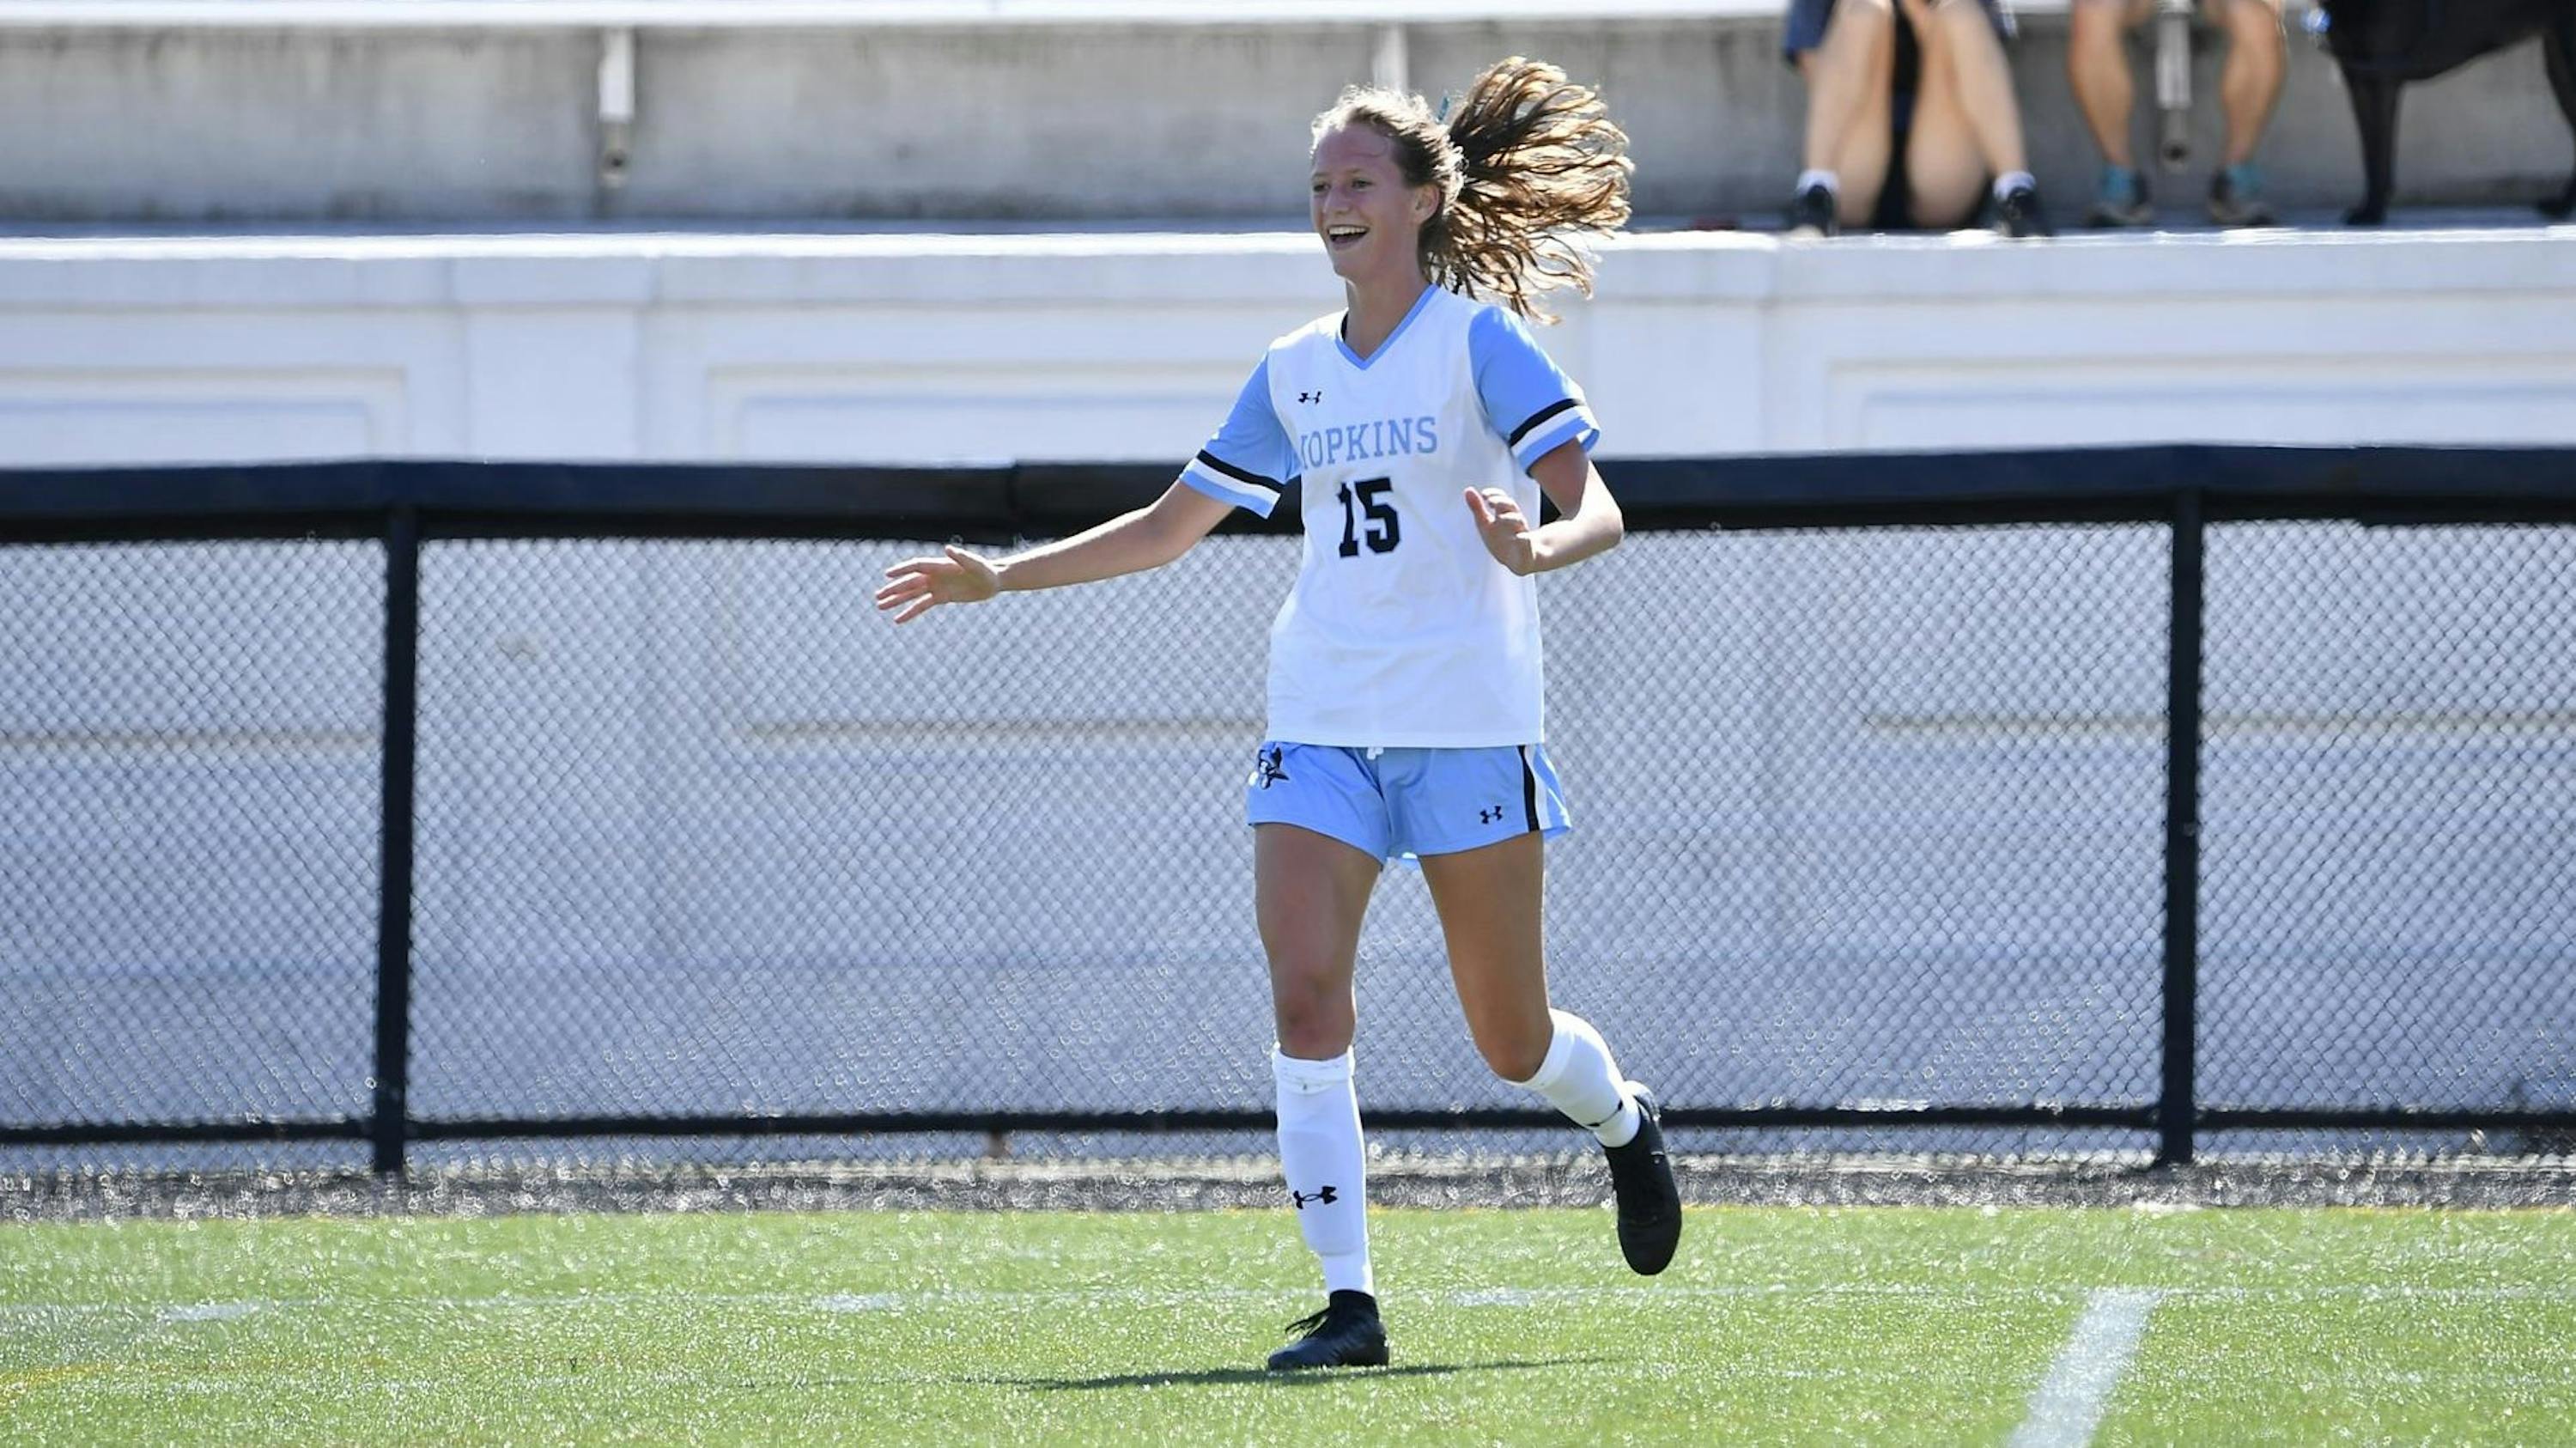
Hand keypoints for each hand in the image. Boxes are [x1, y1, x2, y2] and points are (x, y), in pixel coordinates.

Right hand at [874, 544, 1000, 622]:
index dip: (902, 570)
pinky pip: (922, 605)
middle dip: (894, 589)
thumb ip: (961, 557)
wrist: (993, 581)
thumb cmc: (985, 570)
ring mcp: (936, 586)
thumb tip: (947, 549)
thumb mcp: (974, 564)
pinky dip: (910, 612)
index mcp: (940, 565)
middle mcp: (935, 575)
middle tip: (877, 597)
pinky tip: (898, 619)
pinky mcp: (941, 597)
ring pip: (912, 594)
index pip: (916, 566)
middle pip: (909, 582)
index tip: (887, 575)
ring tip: (880, 606)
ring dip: (896, 600)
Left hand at [1464, 487, 1537, 575]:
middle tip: (1490, 502)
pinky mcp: (1526, 549)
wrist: (1519, 561)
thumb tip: (1467, 489)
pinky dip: (1523, 540)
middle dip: (1501, 503)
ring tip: (1500, 518)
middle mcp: (1516, 521)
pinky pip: (1526, 543)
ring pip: (1520, 523)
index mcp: (1506, 514)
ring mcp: (1522, 534)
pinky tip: (1519, 538)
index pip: (1502, 499)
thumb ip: (1478, 508)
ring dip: (1510, 518)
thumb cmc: (1500, 539)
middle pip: (1512, 508)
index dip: (1495, 495)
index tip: (1484, 494)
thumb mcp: (1486, 524)